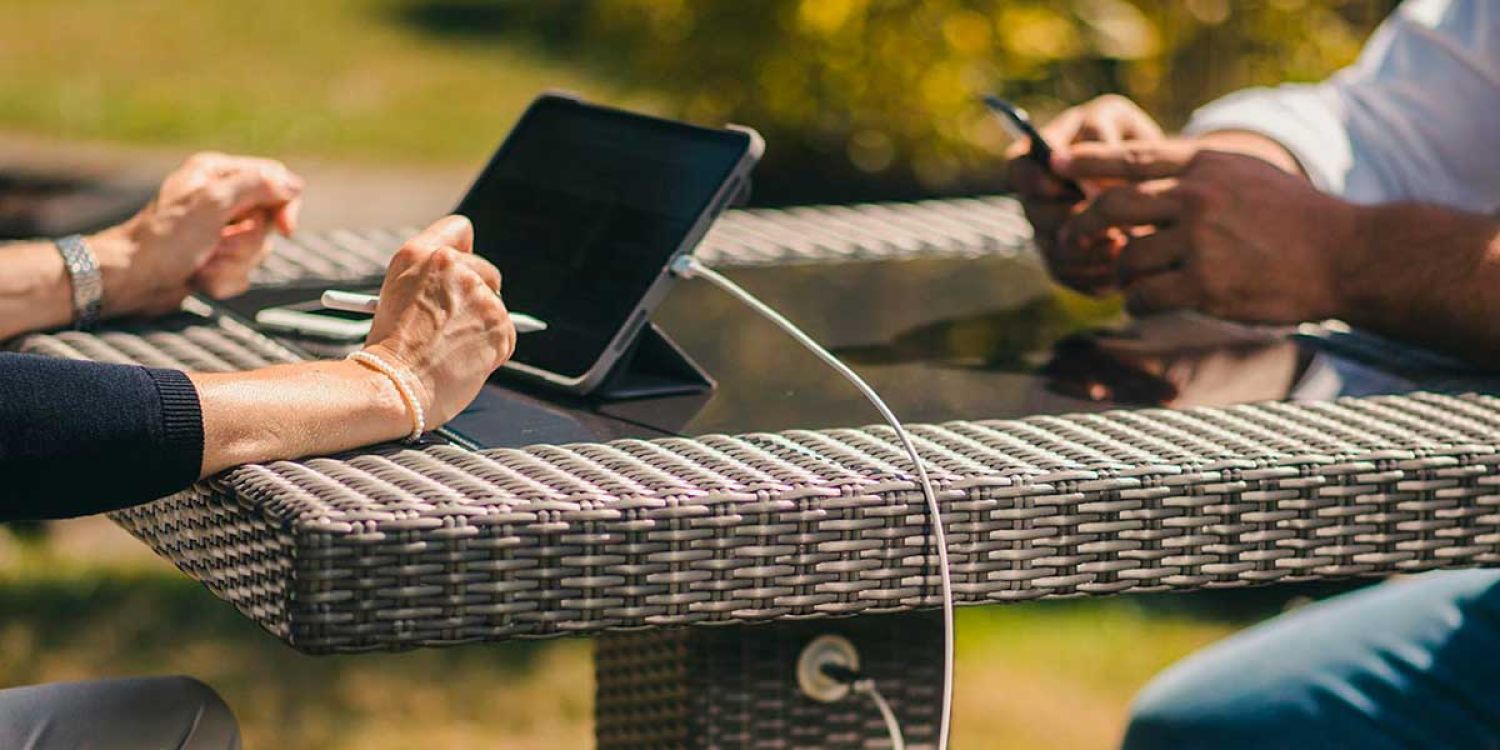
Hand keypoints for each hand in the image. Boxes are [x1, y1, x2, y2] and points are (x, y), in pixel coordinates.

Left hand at [92, 152, 303, 316]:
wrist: (131, 280)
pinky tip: (200, 277)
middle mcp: (221, 199)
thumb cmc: (162, 241)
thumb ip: (256, 187)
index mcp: (217, 174)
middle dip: (246, 244)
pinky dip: (224, 279)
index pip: (274, 179)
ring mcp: (220, 231)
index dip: (285, 205)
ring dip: (232, 264)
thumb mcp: (211, 204)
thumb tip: (292, 184)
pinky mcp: (216, 257)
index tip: (285, 229)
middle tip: (217, 247)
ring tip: (204, 264)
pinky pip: (243, 272)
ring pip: (257, 250)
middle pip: (268, 221)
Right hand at [361, 215, 516, 429]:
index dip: (464, 252)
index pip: (459, 229)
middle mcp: (452, 266)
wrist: (393, 386)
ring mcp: (479, 293)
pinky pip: (506, 334)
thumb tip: (465, 283)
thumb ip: (430, 279)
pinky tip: (465, 360)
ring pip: (496, 307)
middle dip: (478, 297)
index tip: (463, 270)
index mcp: (418, 253)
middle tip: (456, 324)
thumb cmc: (388, 351)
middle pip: (487, 271)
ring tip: (450, 349)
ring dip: (481, 327)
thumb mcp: (394, 295)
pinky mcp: (499, 322)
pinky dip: (492, 350)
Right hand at [1006, 95, 1163, 294]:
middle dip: (1067, 220)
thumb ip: (1099, 131)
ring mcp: (1049, 233)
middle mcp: (1037, 200)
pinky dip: (1093, 274)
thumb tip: (1088, 167)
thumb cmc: (1129, 141)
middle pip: (1035, 216)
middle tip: (1101, 219)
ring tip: (1121, 244)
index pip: (1016, 169)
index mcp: (1038, 159)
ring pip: (1051, 250)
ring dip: (1084, 251)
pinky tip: (1122, 266)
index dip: (1030, 181)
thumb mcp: (1117, 122)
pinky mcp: (1067, 261)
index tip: (1055, 186)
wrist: (1158, 183)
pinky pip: (1068, 275)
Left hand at [1054, 140, 1359, 322]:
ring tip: (1135, 280)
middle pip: (1111, 207)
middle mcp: (1198, 198)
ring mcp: (1200, 242)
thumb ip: (1195, 174)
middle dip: (1083, 227)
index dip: (1086, 161)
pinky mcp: (1205, 286)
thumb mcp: (1245, 174)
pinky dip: (1139, 303)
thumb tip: (1138, 180)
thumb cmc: (1294, 216)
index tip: (1054, 164)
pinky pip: (1145, 297)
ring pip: (1127, 259)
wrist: (1346, 254)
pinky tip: (1149, 303)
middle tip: (1070, 240)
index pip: (1130, 157)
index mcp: (1205, 166)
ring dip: (1122, 274)